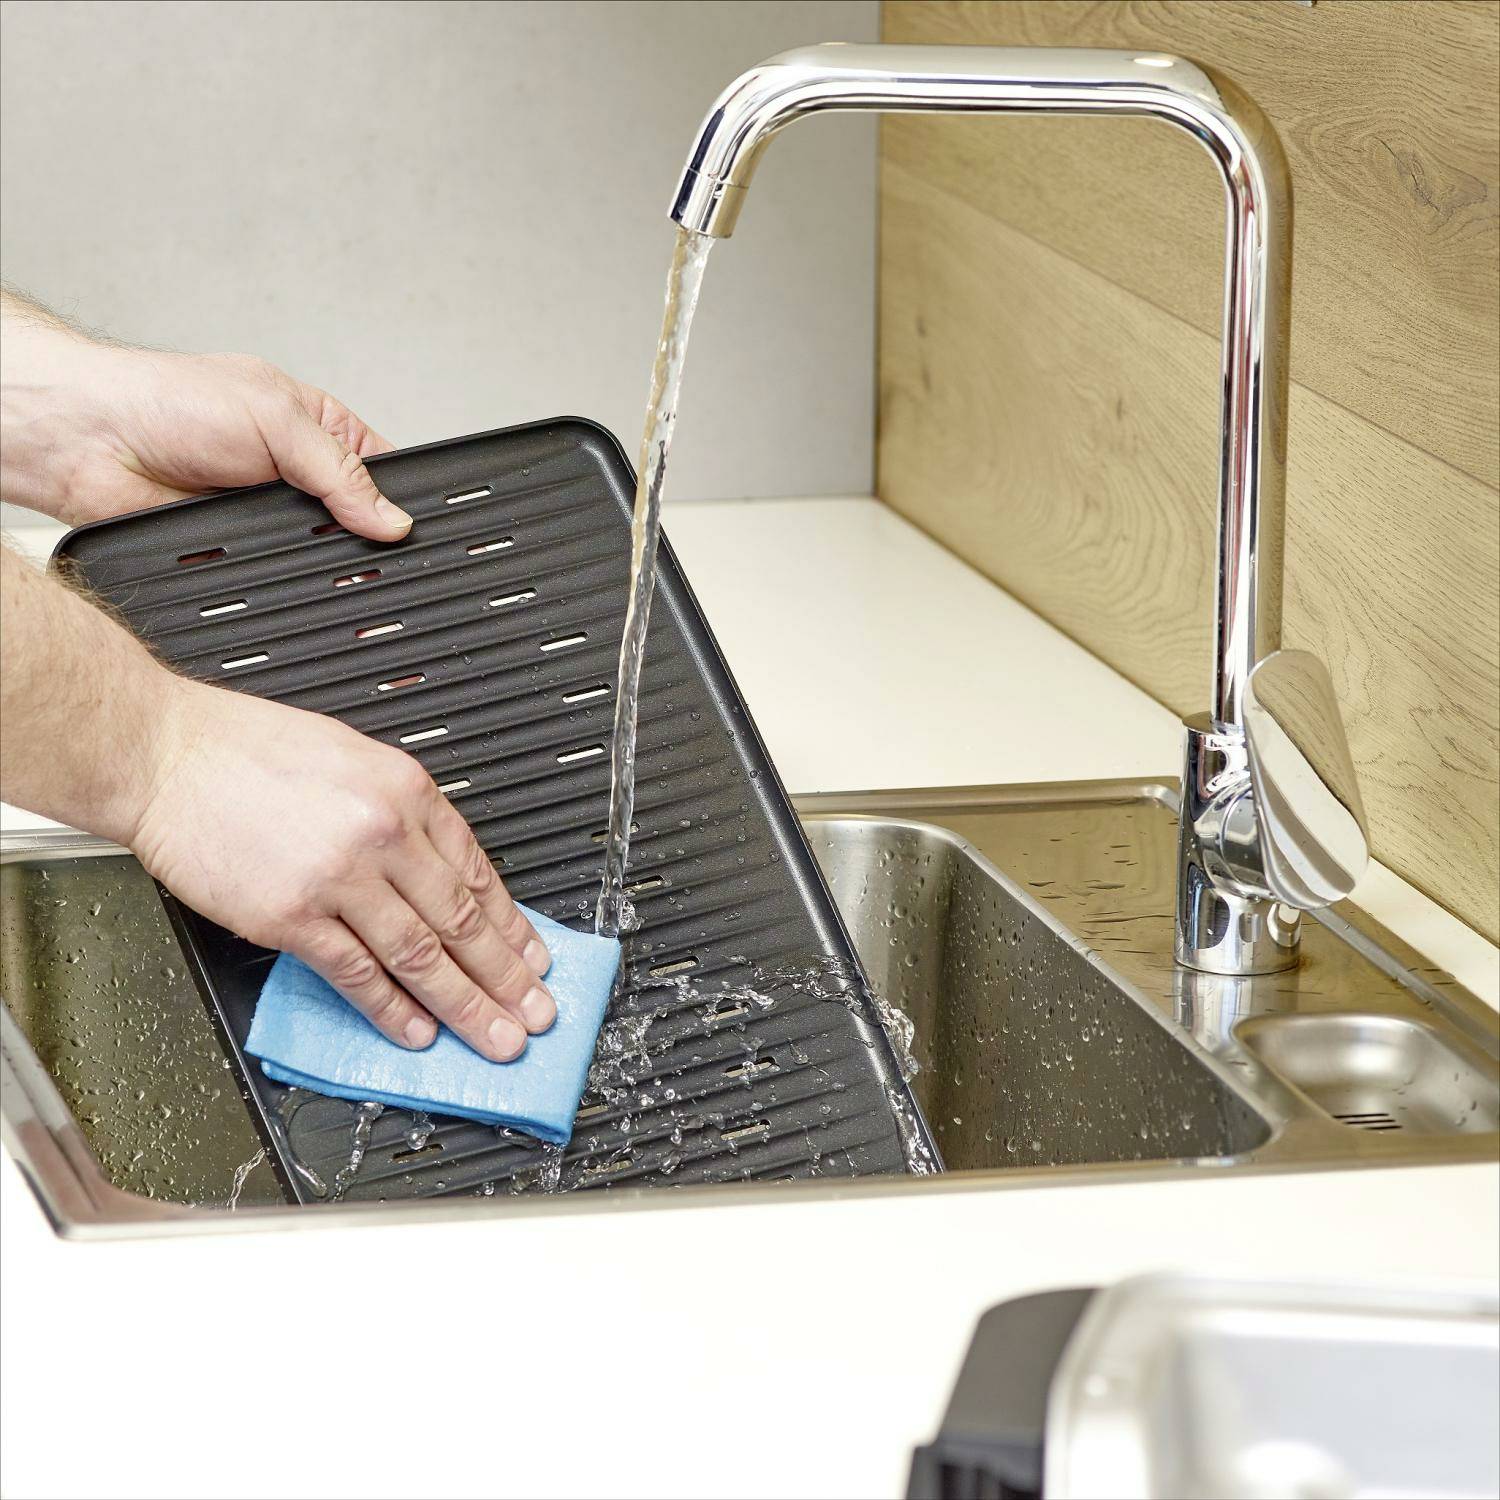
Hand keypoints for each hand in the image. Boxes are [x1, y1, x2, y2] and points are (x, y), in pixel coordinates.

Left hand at [0, 292, 410, 540]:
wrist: (90, 442)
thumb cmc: (168, 400)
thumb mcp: (277, 418)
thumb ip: (341, 471)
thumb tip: (393, 519)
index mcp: (317, 428)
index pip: (381, 471)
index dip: (399, 499)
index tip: (414, 528)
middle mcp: (295, 474)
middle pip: (355, 522)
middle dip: (360, 538)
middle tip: (370, 552)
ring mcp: (267, 517)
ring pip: (317, 557)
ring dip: (316, 560)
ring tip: (316, 557)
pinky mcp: (238, 553)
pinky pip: (273, 578)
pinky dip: (278, 581)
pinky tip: (281, 573)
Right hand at [128, 679, 555, 1060]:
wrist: (167, 754)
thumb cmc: (248, 750)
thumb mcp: (354, 758)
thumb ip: (403, 814)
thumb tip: (443, 870)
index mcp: (407, 792)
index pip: (479, 872)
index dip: (513, 926)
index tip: (534, 959)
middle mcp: (383, 834)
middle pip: (462, 921)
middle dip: (506, 976)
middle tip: (536, 1014)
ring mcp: (339, 878)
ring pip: (421, 954)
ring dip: (465, 1004)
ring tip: (496, 1037)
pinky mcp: (291, 915)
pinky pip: (356, 972)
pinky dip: (391, 1008)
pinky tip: (418, 1032)